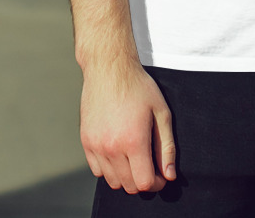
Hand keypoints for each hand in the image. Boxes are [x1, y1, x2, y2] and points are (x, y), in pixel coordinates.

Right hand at [80, 58, 175, 193]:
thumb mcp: (162, 112)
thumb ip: (167, 147)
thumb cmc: (139, 87)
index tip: (161, 174)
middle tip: (151, 166)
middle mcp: (112, 147)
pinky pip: (97, 170)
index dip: (156, 182)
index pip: (144, 182)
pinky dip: (109, 169)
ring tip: (135, 159)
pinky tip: (119, 153)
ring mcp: (96, 145)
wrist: (110, 69)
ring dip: (126, 176)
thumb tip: (169, 175)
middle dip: (143, 180)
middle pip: (129, 185)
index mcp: (133, 140)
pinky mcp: (86, 141)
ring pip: (112, 181)